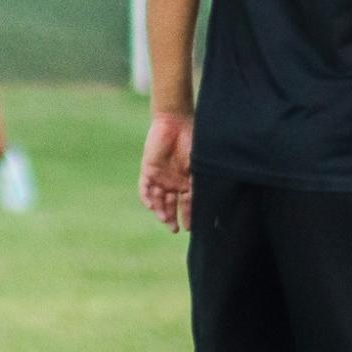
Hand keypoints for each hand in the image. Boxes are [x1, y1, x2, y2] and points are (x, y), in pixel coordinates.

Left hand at [139, 114, 193, 232]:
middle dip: (172, 218)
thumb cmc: (192, 141)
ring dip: (161, 210)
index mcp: (187, 181)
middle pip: (171, 205)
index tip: (191, 227)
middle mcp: (173, 182)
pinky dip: (147, 198)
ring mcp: (160, 177)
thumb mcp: (198, 166)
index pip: (188, 203)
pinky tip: (151, 206)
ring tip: (165, 219)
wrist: (175, 122)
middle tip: (174, 229)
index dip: (189, 216)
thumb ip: (198, 183)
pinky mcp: (148, 170)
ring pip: (158, 200)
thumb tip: (206, 203)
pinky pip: (145, 188)